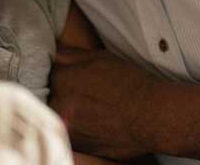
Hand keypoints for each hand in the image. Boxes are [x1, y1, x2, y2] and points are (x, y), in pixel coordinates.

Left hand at [49, 45, 160, 159]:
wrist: (154, 117)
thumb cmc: (131, 84)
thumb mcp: (101, 58)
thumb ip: (71, 55)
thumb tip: (53, 54)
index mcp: (62, 81)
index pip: (45, 73)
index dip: (57, 74)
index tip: (65, 75)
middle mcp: (60, 105)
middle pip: (48, 96)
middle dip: (57, 93)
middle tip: (79, 93)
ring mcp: (68, 128)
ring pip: (56, 116)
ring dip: (64, 110)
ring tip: (86, 107)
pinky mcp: (78, 145)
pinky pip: (66, 133)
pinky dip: (74, 126)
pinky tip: (90, 121)